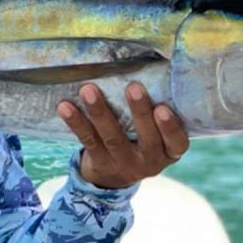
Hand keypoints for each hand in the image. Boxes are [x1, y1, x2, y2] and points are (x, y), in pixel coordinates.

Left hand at [57, 82, 189, 188]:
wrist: (115, 176)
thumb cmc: (142, 140)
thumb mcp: (158, 134)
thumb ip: (156, 112)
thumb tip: (149, 66)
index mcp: (169, 151)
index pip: (177, 142)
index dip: (170, 127)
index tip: (162, 108)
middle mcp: (150, 161)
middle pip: (146, 138)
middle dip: (139, 112)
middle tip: (133, 87)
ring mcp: (124, 164)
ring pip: (112, 138)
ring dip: (100, 112)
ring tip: (88, 90)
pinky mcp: (100, 163)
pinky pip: (88, 141)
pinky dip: (76, 122)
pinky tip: (64, 106)